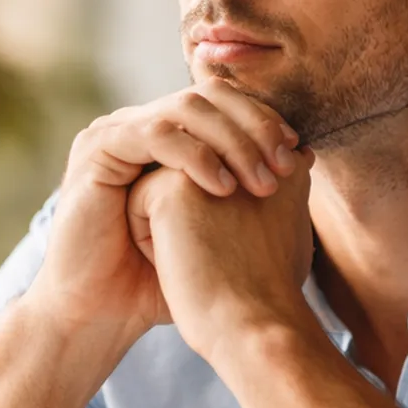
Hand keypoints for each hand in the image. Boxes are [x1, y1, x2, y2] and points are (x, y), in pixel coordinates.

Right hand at [21, 79, 300, 342]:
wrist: (103, 312)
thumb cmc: (160, 278)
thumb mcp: (216, 226)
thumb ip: (252, 189)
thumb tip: (309, 157)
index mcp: (167, 135)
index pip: (223, 103)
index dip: (263, 121)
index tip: (298, 157)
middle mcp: (140, 125)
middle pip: (209, 95)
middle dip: (254, 125)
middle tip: (286, 162)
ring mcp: (115, 132)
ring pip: (185, 107)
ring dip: (233, 140)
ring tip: (261, 183)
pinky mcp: (97, 151)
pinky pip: (155, 133)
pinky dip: (195, 155)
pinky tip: (223, 187)